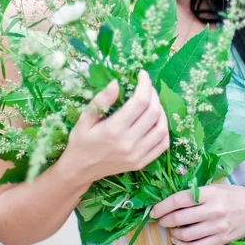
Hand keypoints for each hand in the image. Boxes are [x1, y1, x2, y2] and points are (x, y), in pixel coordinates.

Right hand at [60, 70, 169, 186]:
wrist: (80, 170)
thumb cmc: (81, 141)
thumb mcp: (85, 118)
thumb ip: (101, 100)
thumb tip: (116, 83)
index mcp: (114, 129)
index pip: (140, 102)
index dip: (145, 84)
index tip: (142, 75)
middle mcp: (128, 143)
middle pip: (153, 113)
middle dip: (154, 94)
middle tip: (147, 87)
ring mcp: (137, 155)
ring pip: (162, 128)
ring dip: (161, 111)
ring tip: (153, 103)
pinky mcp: (141, 163)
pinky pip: (163, 144)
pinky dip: (164, 130)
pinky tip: (156, 121)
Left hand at [150, 184, 244, 244]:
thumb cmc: (232, 195)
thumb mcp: (215, 187)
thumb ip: (195, 193)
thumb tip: (169, 201)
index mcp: (210, 193)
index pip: (179, 200)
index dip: (163, 206)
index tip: (154, 210)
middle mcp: (213, 210)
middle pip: (179, 218)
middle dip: (165, 220)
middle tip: (160, 220)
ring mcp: (218, 227)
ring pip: (186, 235)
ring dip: (173, 234)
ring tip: (172, 230)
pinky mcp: (222, 240)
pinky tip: (179, 241)